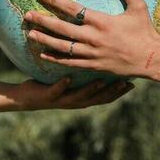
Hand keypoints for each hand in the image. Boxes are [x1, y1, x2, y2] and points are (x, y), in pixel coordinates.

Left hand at [13, 76, 133, 109]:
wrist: (27, 99)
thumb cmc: (52, 85)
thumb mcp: (72, 82)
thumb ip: (86, 73)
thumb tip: (99, 58)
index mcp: (83, 98)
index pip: (105, 98)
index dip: (119, 93)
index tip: (132, 83)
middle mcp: (76, 102)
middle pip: (98, 99)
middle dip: (112, 91)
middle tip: (125, 82)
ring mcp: (63, 100)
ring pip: (80, 96)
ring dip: (91, 89)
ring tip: (102, 80)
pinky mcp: (49, 96)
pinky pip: (57, 90)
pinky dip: (62, 85)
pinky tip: (68, 77)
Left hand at [23, 0, 159, 78]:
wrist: (152, 59)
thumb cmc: (145, 31)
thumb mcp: (138, 6)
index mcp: (102, 21)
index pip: (73, 9)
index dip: (56, 1)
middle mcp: (93, 37)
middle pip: (62, 28)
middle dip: (43, 20)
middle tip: (28, 14)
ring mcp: (92, 53)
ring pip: (62, 46)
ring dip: (45, 39)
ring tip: (30, 33)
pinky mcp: (93, 65)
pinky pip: (70, 62)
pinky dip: (55, 58)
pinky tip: (44, 54)